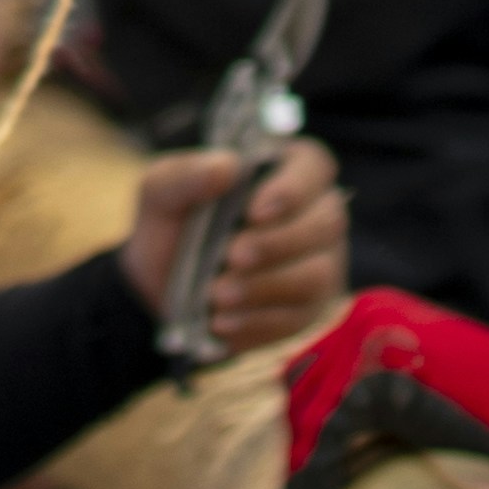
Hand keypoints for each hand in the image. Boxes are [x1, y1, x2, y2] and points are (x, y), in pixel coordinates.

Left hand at [125, 132, 349, 358]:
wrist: (163, 288)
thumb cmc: (175, 226)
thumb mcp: (162, 193)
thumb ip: (186, 174)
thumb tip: (227, 166)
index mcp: (284, 170)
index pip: (314, 167)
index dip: (293, 189)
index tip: (254, 211)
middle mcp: (314, 214)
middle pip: (326, 223)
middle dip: (277, 243)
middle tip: (232, 257)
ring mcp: (318, 264)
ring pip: (317, 275)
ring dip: (266, 287)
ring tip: (218, 296)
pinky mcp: (307, 310)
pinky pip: (298, 319)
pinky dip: (258, 322)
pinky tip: (223, 322)